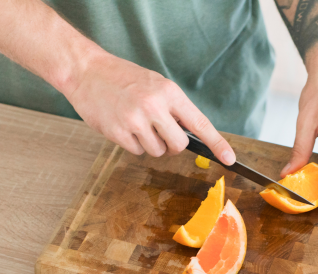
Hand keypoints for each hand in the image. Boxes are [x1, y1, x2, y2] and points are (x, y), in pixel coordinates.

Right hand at [64, 50, 235, 163]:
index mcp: (168, 92)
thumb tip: (193, 136)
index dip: (217, 143)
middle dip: (172, 145)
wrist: (86, 71)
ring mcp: (136, 121)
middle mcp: (154, 106)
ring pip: (157, 152)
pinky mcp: (119, 133)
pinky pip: (137, 152)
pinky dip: (133, 144)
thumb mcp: (155, 85)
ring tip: (135, 121)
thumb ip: (174, 108)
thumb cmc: (124, 78)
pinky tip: (122, 125)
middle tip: (159, 131)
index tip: (231, 159)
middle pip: (178, 145)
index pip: (200, 123)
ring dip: (150, 144)